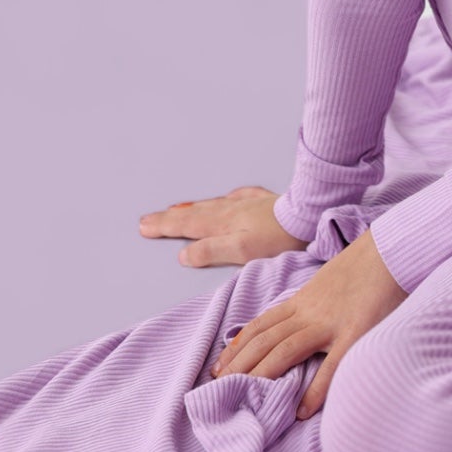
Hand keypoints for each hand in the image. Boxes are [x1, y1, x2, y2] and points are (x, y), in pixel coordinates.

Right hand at [139, 184, 308, 266]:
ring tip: (174, 209)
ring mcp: (246, 204)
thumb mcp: (241, 251)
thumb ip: (211, 251)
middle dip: (168, 217)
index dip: (163, 227)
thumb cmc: (278, 237)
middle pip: (192, 214)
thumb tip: (184, 254)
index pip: (185, 226)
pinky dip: (224, 199)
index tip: (144, 227)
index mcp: (220, 224)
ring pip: (210, 205)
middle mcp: (229, 211)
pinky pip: (236, 197)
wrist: (307, 215)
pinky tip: (224, 197)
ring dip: (189, 208)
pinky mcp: (263, 202)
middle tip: (147, 219)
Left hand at [209, 229, 408, 419]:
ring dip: (263, 375)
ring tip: (247, 398)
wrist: (391, 249)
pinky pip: (332, 364)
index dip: (236, 347)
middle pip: (265, 340)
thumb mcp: (328, 284)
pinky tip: (303, 410)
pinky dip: (316, 389)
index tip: (219, 366)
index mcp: (302, 301)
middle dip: (239, 364)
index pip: (260, 325)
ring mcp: (331, 323)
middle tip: (218, 387)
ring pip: (286, 350)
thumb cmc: (365, 267)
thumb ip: (311, 304)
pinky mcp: (356, 332)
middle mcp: (310, 312)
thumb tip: (297, 324)